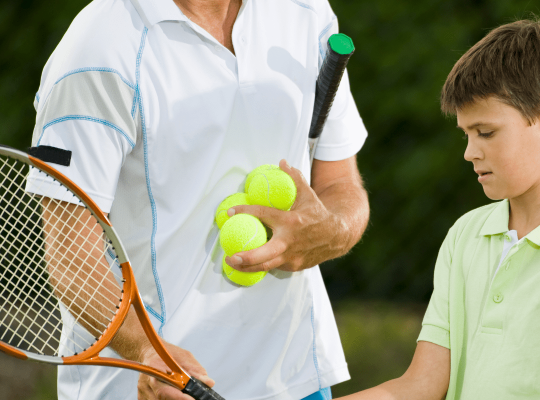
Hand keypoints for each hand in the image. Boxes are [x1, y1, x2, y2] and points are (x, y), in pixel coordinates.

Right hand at [137, 341, 213, 399]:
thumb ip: (196, 370)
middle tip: (192, 398)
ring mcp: (144, 392)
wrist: (149, 350)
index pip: (166, 390)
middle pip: (163, 399)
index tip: (193, 399)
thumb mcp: (184, 356)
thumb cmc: (167, 353)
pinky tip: (175, 394)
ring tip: (185, 394)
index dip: (181, 398)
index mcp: (155, 370)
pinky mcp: (143, 397)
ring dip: (174, 399)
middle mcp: (147, 383)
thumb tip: (209, 383)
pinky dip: (168, 399)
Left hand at [225, 159, 346, 271]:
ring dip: (247, 267)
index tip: (230, 212)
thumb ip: (294, 178)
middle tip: (229, 256)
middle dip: (244, 258)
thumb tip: (282, 163)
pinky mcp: (294, 266)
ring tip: (232, 263)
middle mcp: (290, 241)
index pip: (264, 215)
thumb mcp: (308, 195)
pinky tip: (249, 264)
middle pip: (263, 254)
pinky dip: (261, 265)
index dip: (245, 212)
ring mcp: (292, 256)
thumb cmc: (319, 215)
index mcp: (291, 221)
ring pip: (266, 266)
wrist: (338, 236)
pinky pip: (274, 266)